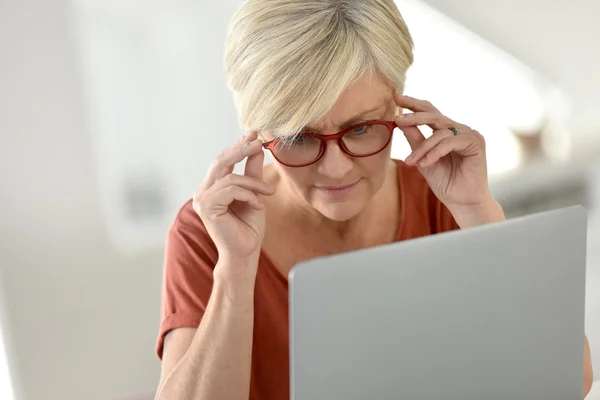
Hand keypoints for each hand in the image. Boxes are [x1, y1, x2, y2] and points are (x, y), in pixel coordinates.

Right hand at [193, 132, 274, 270]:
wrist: (245, 253)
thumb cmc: (248, 228)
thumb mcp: (255, 193)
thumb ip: (252, 172)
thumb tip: (257, 148)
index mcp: (212, 188)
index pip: (223, 161)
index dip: (237, 146)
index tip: (253, 134)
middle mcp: (203, 191)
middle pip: (220, 161)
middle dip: (240, 149)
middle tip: (258, 141)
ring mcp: (202, 199)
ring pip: (229, 177)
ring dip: (253, 183)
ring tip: (267, 193)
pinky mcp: (207, 207)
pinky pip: (230, 189)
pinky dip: (248, 194)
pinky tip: (258, 205)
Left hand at [393, 94, 494, 212]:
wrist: (462, 202)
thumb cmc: (445, 182)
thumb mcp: (422, 158)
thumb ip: (414, 139)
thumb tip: (399, 120)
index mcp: (446, 131)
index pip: (429, 111)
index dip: (412, 104)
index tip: (395, 97)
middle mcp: (458, 129)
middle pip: (434, 115)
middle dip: (414, 116)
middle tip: (398, 119)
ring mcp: (469, 134)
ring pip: (439, 133)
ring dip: (422, 148)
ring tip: (411, 162)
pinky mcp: (475, 143)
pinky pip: (449, 143)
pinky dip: (434, 153)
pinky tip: (424, 164)